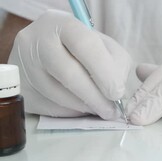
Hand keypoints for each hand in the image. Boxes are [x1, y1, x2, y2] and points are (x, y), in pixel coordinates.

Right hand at [8, 10, 130, 119]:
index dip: (104, 72)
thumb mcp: (104, 45)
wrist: (45, 52)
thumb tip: (115, 91)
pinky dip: (71, 112)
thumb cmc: (82, 49)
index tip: (117, 92)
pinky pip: (48, 107)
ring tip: (100, 109)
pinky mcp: (21, 88)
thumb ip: (116, 63)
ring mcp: (23, 65)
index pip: (84, 45)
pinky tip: (81, 108)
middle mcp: (35, 41)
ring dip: (84, 107)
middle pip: (68, 73)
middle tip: (111, 110)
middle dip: (95, 96)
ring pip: (58, 94)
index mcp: (60, 23)